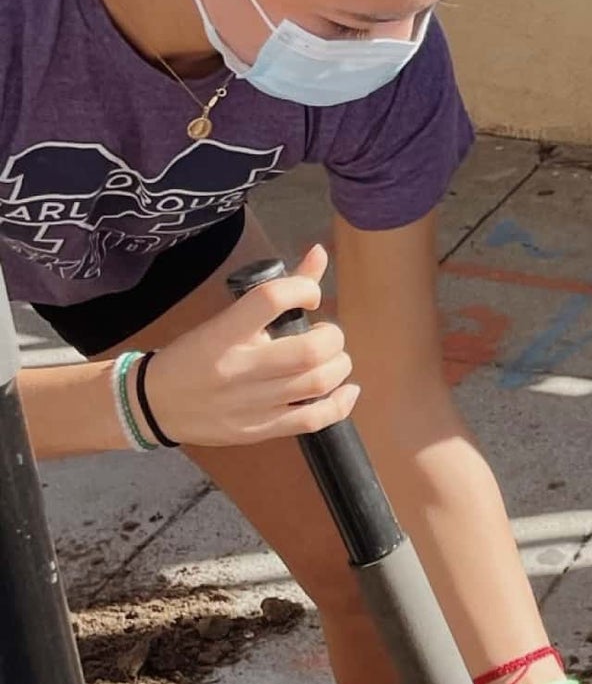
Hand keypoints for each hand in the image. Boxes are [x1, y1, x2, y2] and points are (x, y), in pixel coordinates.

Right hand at [145, 244, 359, 447]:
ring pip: (317, 384)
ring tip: (330, 360)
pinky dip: (340, 404)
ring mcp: (249, 404)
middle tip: (324, 336)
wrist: (153, 404)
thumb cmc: (195, 354)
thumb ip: (277, 290)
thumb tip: (320, 253)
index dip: (304, 289)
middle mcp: (238, 369)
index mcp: (224, 333)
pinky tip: (346, 391)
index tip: (310, 296)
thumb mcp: (226, 319)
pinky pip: (313, 420)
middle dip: (332, 337)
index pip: (271, 299)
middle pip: (310, 351)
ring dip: (339, 366)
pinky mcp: (258, 430)